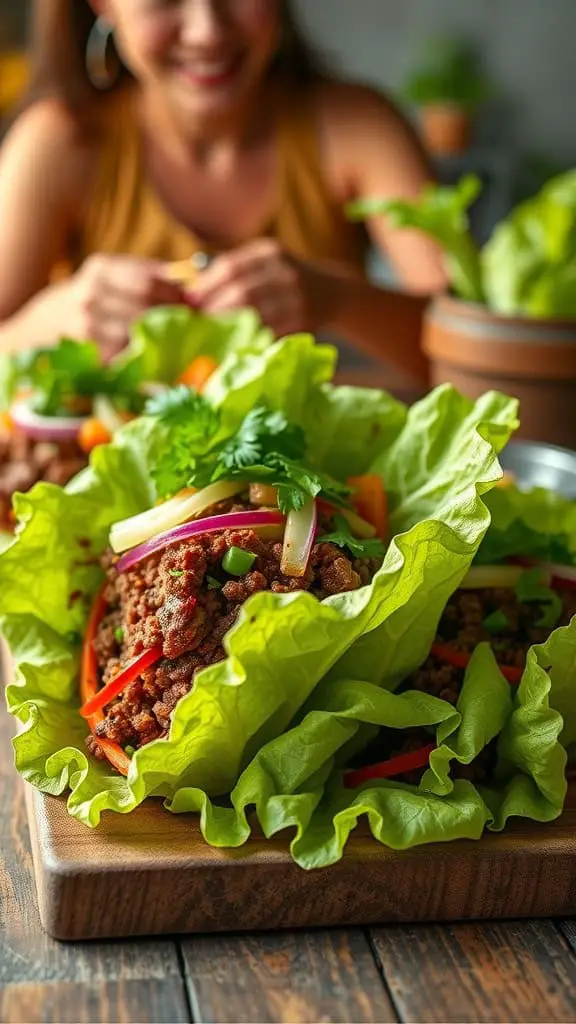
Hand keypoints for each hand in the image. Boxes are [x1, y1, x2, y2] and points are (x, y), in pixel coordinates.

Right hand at [64, 254, 185, 358]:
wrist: (50, 321)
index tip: (190, 302)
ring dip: (160, 334)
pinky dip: (142, 350)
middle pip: (145, 306)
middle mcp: (91, 294)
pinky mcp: (90, 350)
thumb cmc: (95, 296)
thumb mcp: (114, 274)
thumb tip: (194, 276)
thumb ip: (150, 273)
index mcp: (101, 269)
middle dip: (171, 314)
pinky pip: (127, 351)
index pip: (147, 281)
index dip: (174, 293)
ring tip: (173, 333)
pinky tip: (150, 348)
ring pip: (138, 330)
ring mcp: (88, 324)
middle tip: (189, 320)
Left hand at [189, 239, 333, 337]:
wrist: (333, 293)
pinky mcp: (302, 320)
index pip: (230, 267)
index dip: (206, 286)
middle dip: (215, 309)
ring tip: (212, 334)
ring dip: (230, 325)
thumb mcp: (264, 264)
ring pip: (256, 313)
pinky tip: (236, 342)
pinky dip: (250, 337)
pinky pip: (270, 330)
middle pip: (242, 291)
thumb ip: (232, 273)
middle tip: (198, 323)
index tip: (189, 302)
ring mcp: (296, 297)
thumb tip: (191, 292)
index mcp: (269, 253)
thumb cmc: (285, 281)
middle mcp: (284, 271)